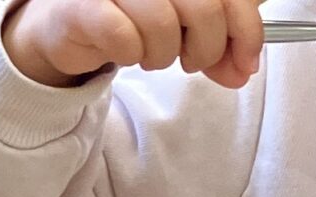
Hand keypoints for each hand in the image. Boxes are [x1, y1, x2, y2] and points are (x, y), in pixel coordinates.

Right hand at [4, 0, 263, 88]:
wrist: (69, 23)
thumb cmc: (131, 16)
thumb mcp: (184, 29)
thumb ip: (218, 46)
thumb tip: (242, 70)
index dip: (245, 29)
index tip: (246, 62)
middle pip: (203, 8)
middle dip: (206, 49)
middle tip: (192, 60)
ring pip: (162, 26)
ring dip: (163, 55)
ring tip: (151, 53)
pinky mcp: (85, 5)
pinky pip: (123, 38)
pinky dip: (130, 54)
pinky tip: (125, 50)